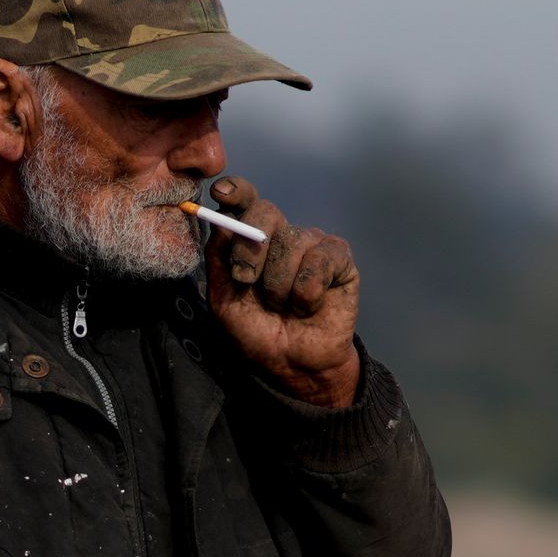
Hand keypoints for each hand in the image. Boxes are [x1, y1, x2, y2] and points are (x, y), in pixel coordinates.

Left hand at [199, 176, 360, 409]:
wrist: (292, 364)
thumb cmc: (257, 333)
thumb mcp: (224, 300)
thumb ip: (219, 260)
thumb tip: (220, 220)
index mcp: (253, 240)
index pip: (245, 201)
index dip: (236, 192)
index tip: (222, 193)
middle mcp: (283, 235)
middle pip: (265, 212)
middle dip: (250, 249)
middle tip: (247, 281)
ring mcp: (312, 244)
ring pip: (291, 243)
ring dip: (279, 286)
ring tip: (283, 306)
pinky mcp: (339, 258)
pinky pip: (319, 261)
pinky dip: (307, 292)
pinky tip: (308, 306)